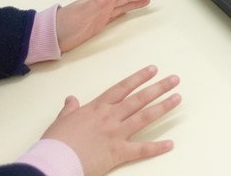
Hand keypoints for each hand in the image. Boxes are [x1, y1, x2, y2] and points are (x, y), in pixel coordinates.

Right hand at [41, 65, 180, 175]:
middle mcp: (110, 117)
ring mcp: (116, 134)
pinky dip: (156, 147)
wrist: (53, 161)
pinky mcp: (118, 152)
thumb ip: (69, 109)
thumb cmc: (55, 142)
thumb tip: (71, 99)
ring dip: (163, 107)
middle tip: (175, 79)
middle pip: (139, 99)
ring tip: (177, 98)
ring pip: (144, 117)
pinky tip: (170, 143)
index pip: (122, 88)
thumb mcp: (61, 121)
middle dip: (158, 87)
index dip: (139, 78)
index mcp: (97, 108)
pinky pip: (141, 149)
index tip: (153, 70)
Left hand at [57, 0, 160, 53]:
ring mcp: (100, 13)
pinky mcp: (98, 23)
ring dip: (136, 1)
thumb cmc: (66, 24)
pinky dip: (126, 11)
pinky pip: (117, 14)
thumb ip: (99, 2)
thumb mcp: (83, 13)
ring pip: (122, 4)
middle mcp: (102, 3)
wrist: (50, 37)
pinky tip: (130, 10)